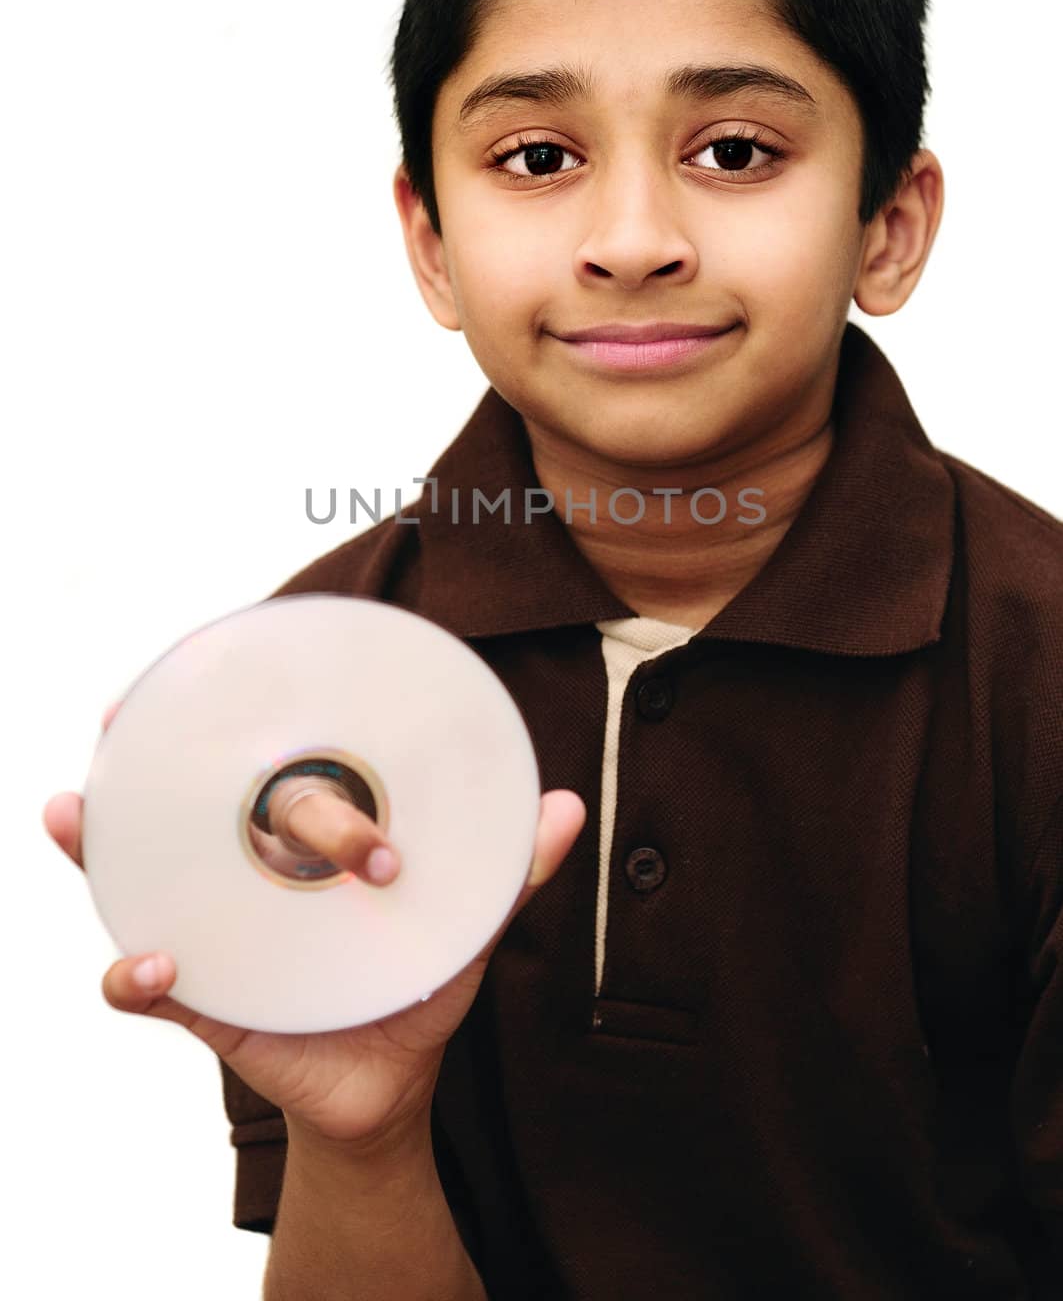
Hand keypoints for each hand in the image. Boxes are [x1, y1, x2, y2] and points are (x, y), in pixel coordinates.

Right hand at [43, 698, 584, 1149]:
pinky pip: (148, 988)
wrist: (390, 1085)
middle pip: (197, 809)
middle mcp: (246, 874)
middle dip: (170, 770)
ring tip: (72, 813)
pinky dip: (136, 975)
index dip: (226, 719)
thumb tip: (569, 806)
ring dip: (97, 844)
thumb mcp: (465, 924)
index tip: (201, 671)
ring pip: (140, 876)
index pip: (261, 769)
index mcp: (301, 843)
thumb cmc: (413, 984)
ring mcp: (217, 932)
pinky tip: (148, 964)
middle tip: (156, 743)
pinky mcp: (203, 1001)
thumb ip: (510, 870)